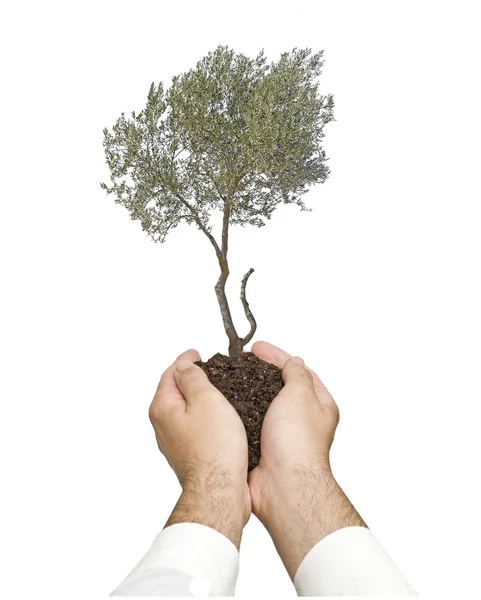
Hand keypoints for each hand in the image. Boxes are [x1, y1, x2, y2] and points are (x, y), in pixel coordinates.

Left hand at [148, 348, 250, 548]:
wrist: (219, 489)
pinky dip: (204, 417)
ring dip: (198, 399)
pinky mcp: (189, 453)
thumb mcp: (206, 399)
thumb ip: (192, 378)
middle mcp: (163, 425)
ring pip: (185, 410)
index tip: (196, 354)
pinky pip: (194, 427)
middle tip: (209, 369)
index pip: (170, 373)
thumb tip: (184, 366)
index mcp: (163, 407)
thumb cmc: (214, 448)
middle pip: (174, 392)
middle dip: (190, 378)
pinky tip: (219, 419)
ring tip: (217, 391)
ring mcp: (175, 441)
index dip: (185, 360)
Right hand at [248, 341, 365, 577]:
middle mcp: (302, 420)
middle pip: (279, 387)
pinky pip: (249, 423)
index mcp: (319, 405)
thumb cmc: (297, 443)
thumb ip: (296, 374)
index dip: (277, 357)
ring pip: (261, 405)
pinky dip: (239, 412)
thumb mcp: (301, 394)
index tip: (257, 348)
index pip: (298, 371)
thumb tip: (294, 362)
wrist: (283, 484)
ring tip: (229, 378)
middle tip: (241, 360)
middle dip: (260, 372)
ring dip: (247, 392)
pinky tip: (226, 404)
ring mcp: (281, 434)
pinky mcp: (263, 446)